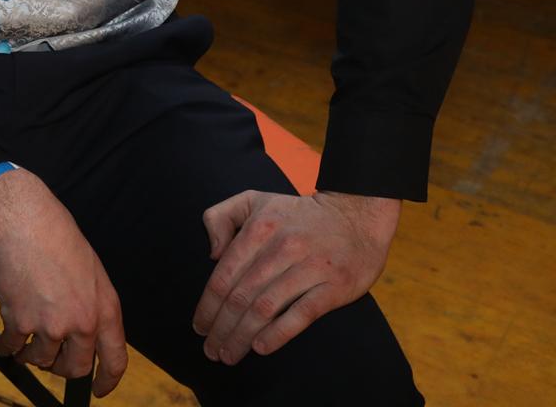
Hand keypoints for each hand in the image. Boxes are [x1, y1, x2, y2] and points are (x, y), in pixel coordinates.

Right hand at [0, 169, 127, 397]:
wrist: (22, 222)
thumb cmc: (57, 236)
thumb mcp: (92, 271)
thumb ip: (93, 304)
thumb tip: (85, 332)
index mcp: (105, 308)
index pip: (115, 360)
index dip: (107, 381)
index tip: (98, 390)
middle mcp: (82, 323)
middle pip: (75, 368)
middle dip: (61, 368)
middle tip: (50, 359)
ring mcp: (51, 326)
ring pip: (41, 361)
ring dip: (31, 356)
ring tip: (24, 343)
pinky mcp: (21, 322)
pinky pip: (13, 348)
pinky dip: (7, 347)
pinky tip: (5, 340)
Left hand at [192, 190, 399, 364]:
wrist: (356, 216)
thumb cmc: (296, 214)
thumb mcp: (253, 201)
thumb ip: (220, 217)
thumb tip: (211, 254)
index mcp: (259, 229)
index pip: (224, 276)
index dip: (207, 306)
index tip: (199, 327)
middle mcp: (282, 247)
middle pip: (241, 297)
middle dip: (221, 328)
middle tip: (211, 350)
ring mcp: (310, 267)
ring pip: (266, 309)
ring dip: (242, 337)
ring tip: (229, 355)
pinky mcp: (334, 285)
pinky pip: (301, 314)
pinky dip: (278, 334)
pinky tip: (260, 348)